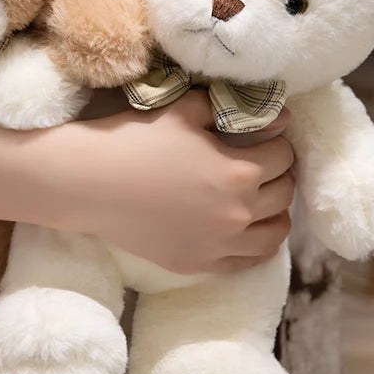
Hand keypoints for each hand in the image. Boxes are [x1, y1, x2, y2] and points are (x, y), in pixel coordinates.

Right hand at [76, 93, 293, 273]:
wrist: (90, 183)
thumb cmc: (136, 140)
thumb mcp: (185, 111)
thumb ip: (234, 110)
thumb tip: (280, 116)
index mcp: (239, 172)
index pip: (283, 157)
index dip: (276, 143)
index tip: (265, 139)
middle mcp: (239, 214)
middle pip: (283, 195)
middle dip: (278, 176)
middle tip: (262, 166)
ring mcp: (219, 245)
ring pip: (273, 235)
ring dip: (274, 214)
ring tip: (261, 202)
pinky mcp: (199, 264)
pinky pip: (245, 262)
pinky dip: (254, 245)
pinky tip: (245, 231)